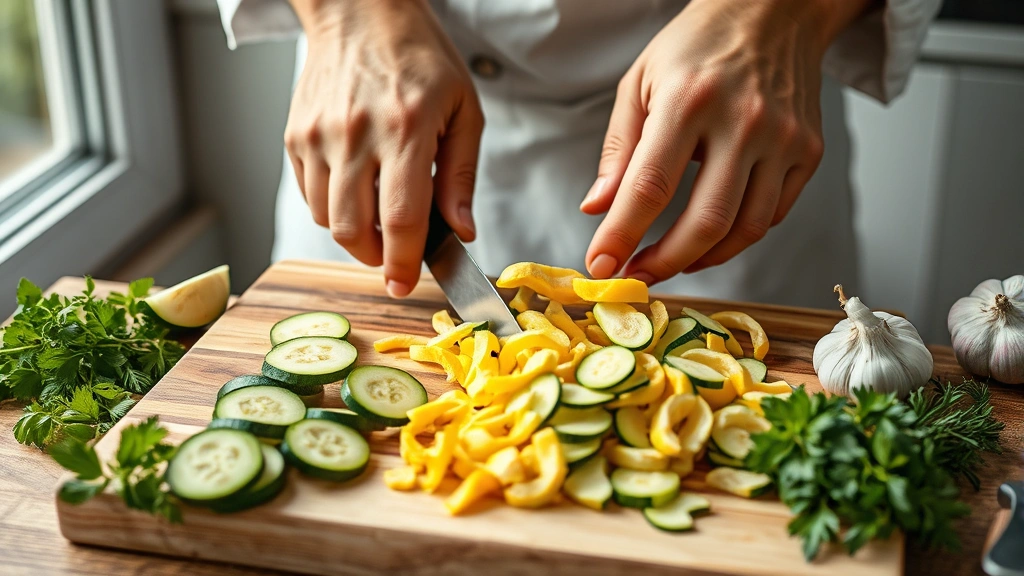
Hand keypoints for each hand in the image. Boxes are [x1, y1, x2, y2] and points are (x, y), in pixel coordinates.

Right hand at [286, 0, 482, 296]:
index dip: (403, 263)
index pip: (401, 217)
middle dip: (376, 258)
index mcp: (407, 127)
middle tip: (394, 254)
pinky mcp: (295, 135)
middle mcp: (357, 133)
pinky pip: (310, 195)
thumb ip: (461, 176)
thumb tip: (461, 231)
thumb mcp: (464, 111)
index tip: (404, 285)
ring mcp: (319, 135)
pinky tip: (356, 188)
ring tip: (378, 213)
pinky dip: (332, 208)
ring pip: (327, 219)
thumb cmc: (421, 59)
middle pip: (354, 229)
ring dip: (354, 234)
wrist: (362, 13)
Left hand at [581, 0, 872, 282]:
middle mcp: (744, 121)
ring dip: (702, 259)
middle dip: (666, 262)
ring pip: (745, 229)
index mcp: (689, 100)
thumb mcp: (640, 84)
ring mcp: (783, 139)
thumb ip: (619, 150)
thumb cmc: (696, 47)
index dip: (622, 235)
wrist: (771, 11)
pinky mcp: (808, 151)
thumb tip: (597, 208)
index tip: (602, 265)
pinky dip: (738, 237)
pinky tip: (711, 236)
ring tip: (672, 261)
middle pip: (705, 221)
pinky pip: (772, 215)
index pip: (650, 187)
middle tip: (638, 276)